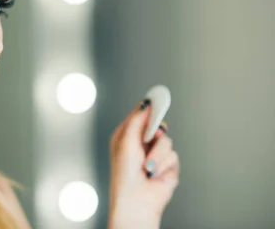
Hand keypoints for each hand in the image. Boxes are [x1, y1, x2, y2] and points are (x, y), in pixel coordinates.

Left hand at [108, 100, 179, 228]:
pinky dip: (164, 165)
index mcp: (126, 136)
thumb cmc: (125, 173)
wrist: (137, 200)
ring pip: (167, 141)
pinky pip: (173, 156)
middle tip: (154, 135)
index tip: (158, 98)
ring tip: (147, 166)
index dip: (149, 109)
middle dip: (156, 132)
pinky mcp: (167, 166)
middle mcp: (141, 144)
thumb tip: (146, 103)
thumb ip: (137, 120)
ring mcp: (154, 154)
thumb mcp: (126, 141)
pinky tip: (154, 174)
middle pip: (157, 126)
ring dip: (157, 154)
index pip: (140, 116)